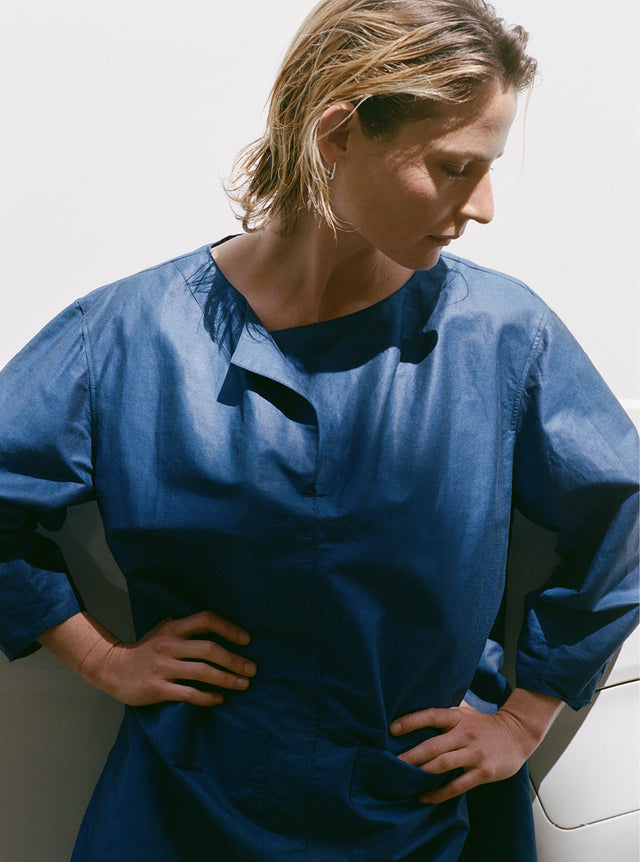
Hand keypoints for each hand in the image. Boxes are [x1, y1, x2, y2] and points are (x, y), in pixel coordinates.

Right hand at [80, 611, 256, 707]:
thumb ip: (186, 629)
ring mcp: (162, 667)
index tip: (246, 640)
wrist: (112, 668)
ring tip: (243, 685)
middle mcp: (169, 644)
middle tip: (252, 670)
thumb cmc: (145, 650)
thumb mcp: (163, 631)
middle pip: (208, 649)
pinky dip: (207, 697)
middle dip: (234, 660)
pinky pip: (188, 693)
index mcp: (173, 627)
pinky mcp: (157, 688)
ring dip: (227, 679)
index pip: (205, 620)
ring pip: (202, 672)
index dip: (229, 628)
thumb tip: (218, 630)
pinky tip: (219, 699)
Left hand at [390, 690, 561, 803]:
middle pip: (433, 745)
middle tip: (392, 763)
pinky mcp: (484, 772)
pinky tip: (425, 796)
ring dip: (422, 773)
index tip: (392, 729)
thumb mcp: (465, 712)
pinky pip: (458, 785)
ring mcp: (475, 754)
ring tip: (404, 779)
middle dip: (411, 755)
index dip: (411, 721)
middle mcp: (465, 734)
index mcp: (458, 717)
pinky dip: (440, 793)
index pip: (431, 715)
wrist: (518, 735)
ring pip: (443, 765)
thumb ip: (445, 714)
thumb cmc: (484, 724)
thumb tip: (414, 711)